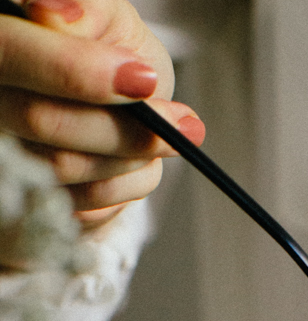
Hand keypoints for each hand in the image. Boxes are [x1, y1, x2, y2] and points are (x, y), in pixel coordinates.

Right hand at [0, 0, 203, 260]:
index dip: (77, 71)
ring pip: (62, 167)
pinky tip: (142, 162)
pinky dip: (122, 184)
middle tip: (184, 124)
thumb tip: (56, 13)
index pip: (9, 53)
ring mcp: (5, 157)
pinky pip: (78, 207)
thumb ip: (87, 9)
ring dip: (129, 156)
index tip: (143, 80)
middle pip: (40, 119)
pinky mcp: (26, 202)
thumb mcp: (106, 17)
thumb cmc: (104, 48)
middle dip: (122, 126)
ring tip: (169, 138)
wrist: (111, 98)